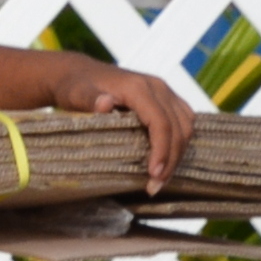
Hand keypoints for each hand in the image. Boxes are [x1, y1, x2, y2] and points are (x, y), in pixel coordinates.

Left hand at [39, 56, 194, 190]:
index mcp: (139, 87)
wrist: (78, 73)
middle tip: (155, 187)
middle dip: (171, 159)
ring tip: (161, 179)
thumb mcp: (76, 94)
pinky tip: (166, 161)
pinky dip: (179, 142)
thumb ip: (89, 99)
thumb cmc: (75, 87)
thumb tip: (105, 104)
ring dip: (178, 153)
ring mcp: (165, 92)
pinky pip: (183, 121)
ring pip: (185, 125)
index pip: (161, 122)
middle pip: (178, 127)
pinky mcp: (166, 98)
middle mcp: (158, 87)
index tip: (154, 174)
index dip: (161, 150)